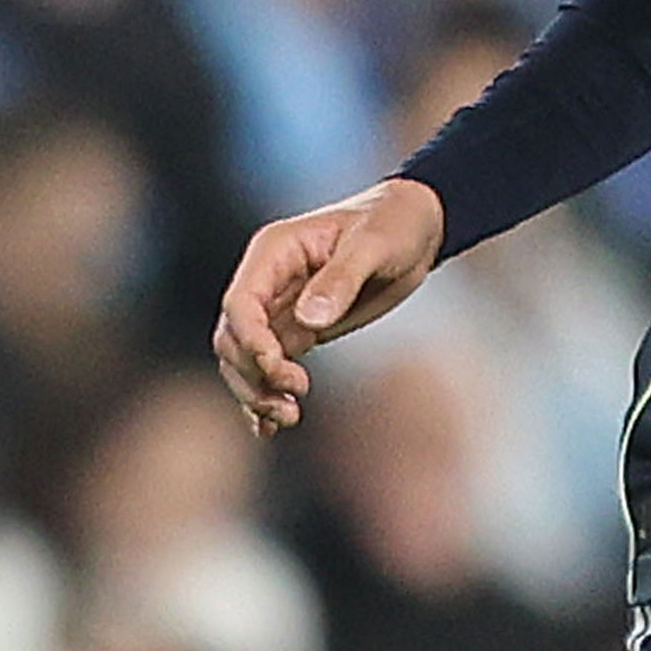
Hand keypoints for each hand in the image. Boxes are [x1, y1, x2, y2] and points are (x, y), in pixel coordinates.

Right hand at [210, 177, 447, 433]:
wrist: (417, 227)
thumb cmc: (394, 223)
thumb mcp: (374, 245)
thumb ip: (341, 279)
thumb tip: (310, 319)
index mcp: (274, 252)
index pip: (240, 305)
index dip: (251, 343)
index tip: (281, 370)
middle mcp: (268, 281)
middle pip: (233, 339)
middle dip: (252, 376)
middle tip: (291, 404)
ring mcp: (280, 308)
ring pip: (244, 359)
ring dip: (256, 392)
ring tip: (290, 417)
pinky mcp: (299, 330)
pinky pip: (268, 367)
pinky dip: (265, 395)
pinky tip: (270, 427)